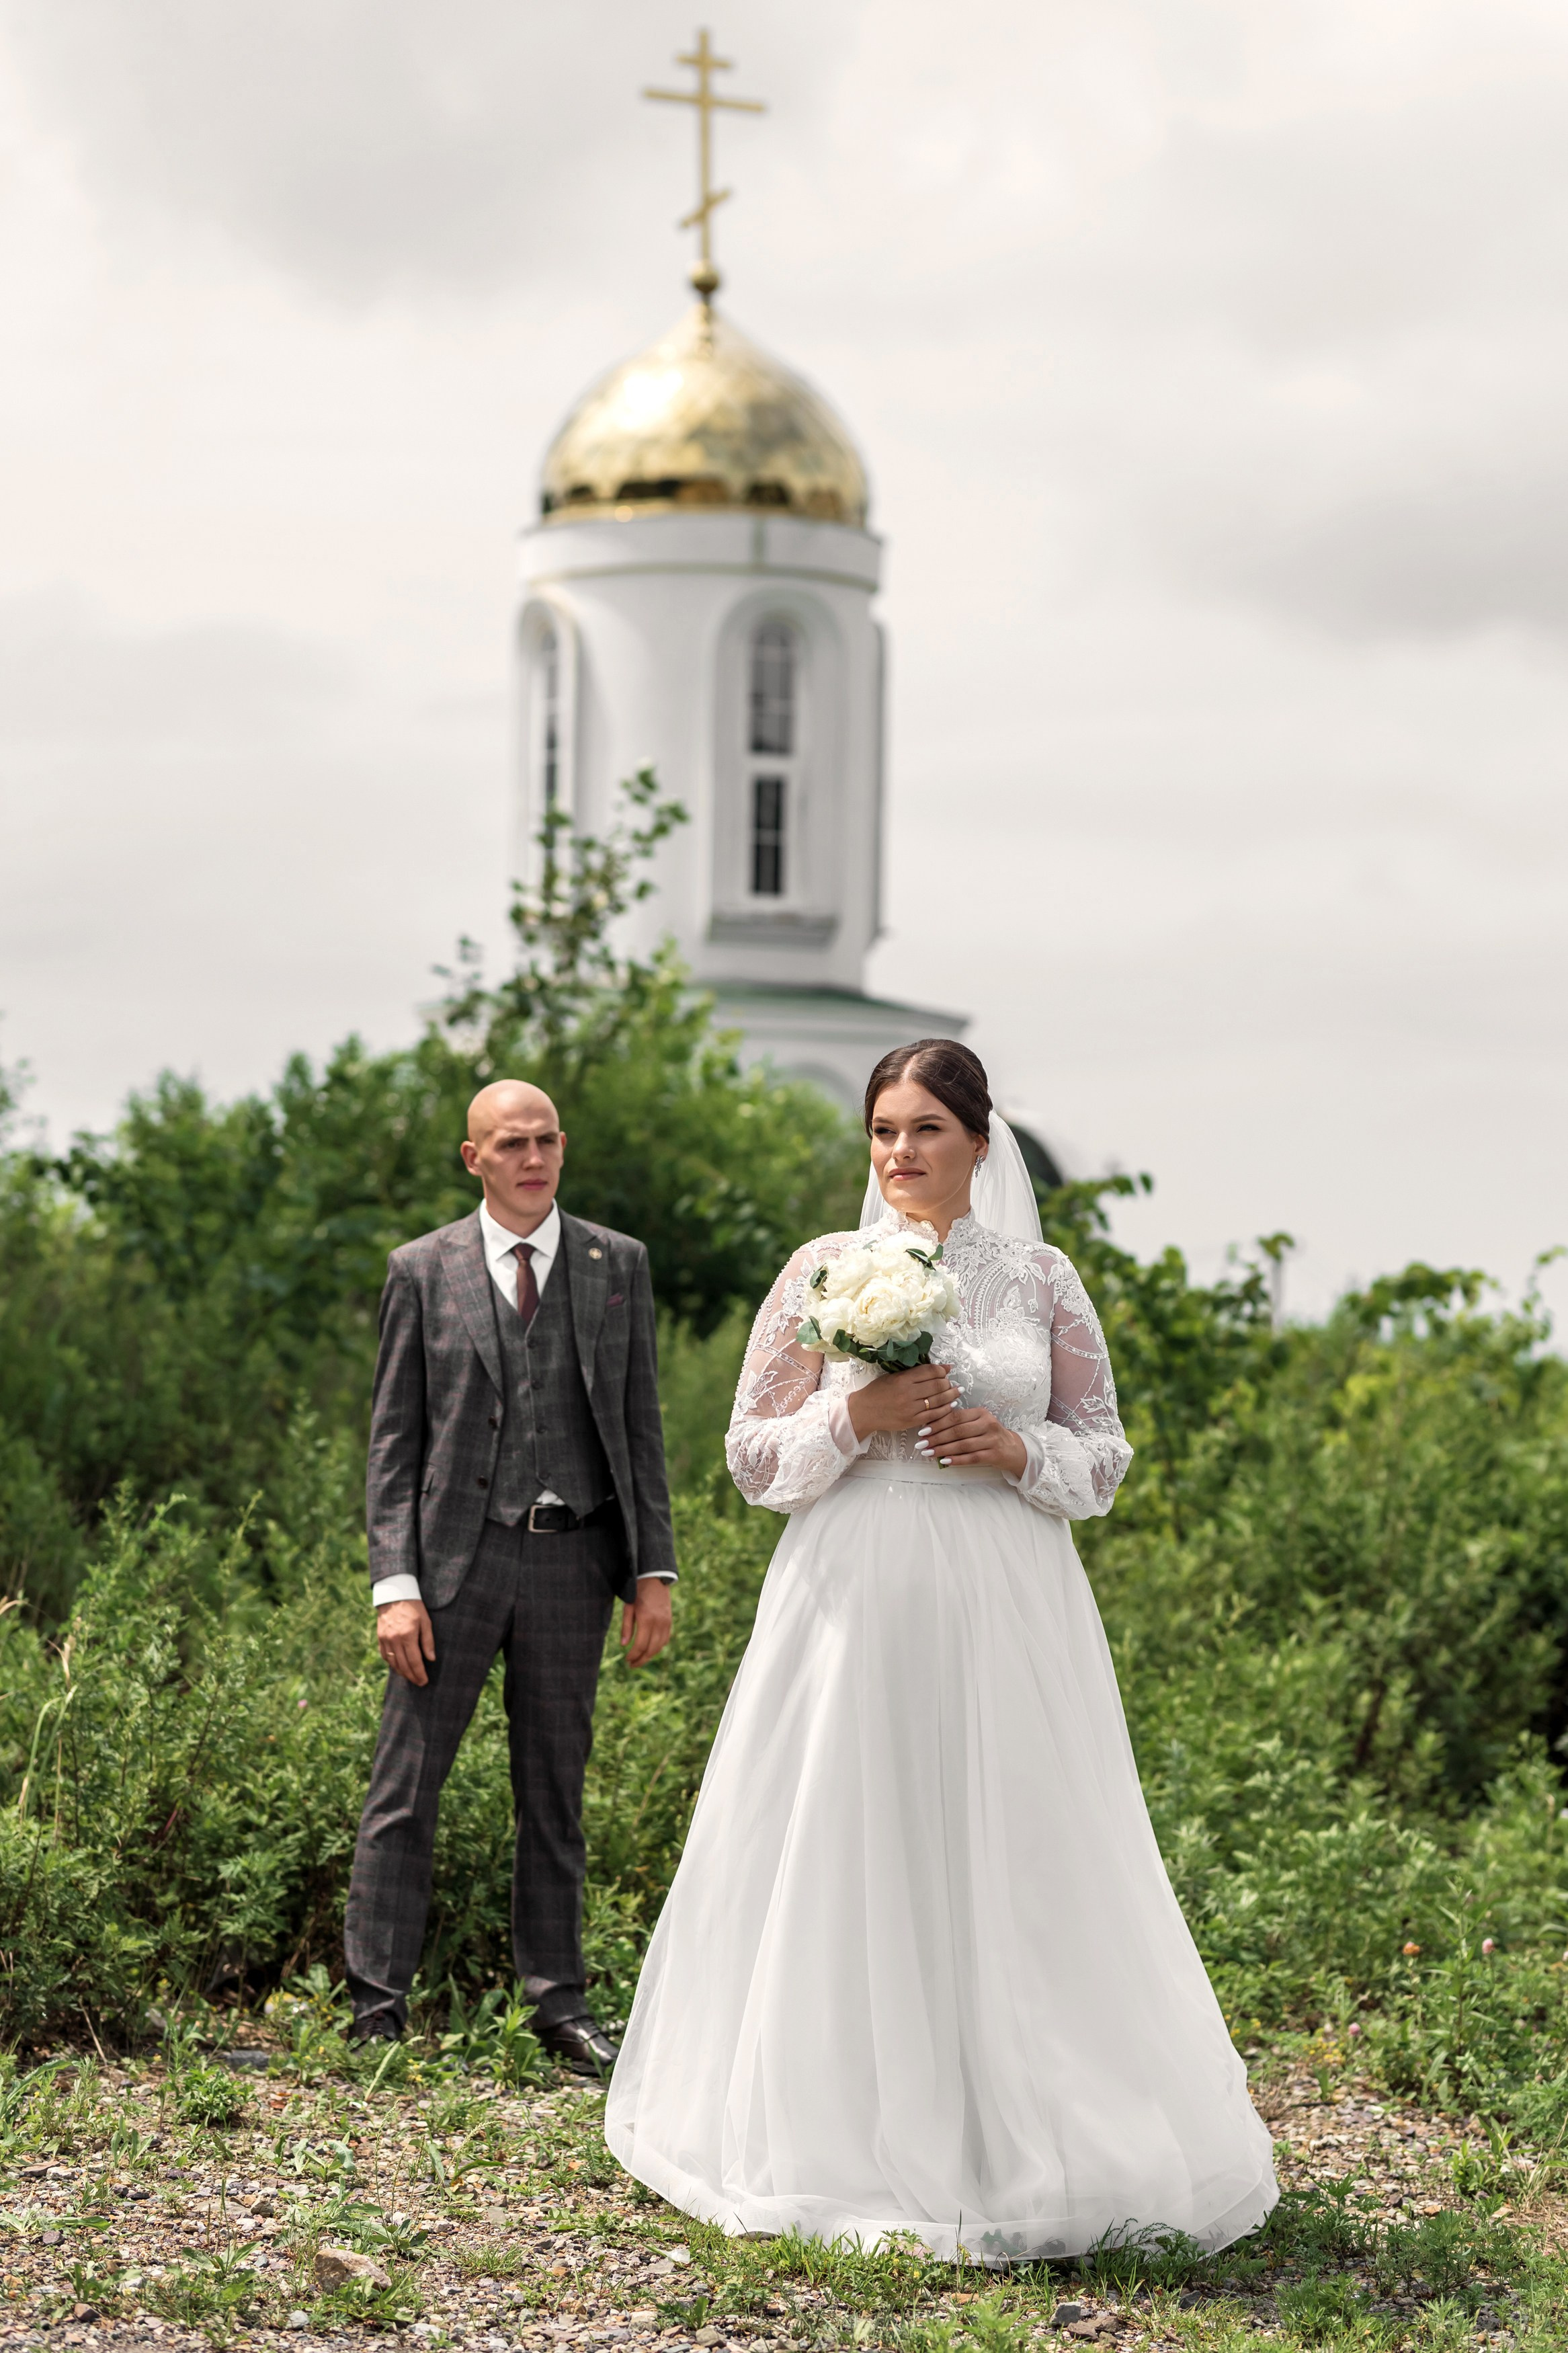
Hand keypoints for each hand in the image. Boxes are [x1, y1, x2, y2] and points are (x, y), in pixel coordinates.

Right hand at [377, 1597, 435, 1684]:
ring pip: (393, 1663)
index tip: (424, 1681)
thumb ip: (428, 1641)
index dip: (419, 1673)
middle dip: (412, 1676)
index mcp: (407, 1635)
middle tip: (419, 1683)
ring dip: (402, 1672)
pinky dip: (392, 1664)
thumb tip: (431, 1659)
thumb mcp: (425, 1621)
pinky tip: (399, 1667)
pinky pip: (385, 1656)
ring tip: (410, 1677)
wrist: (394, 1595)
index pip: (414, 1661)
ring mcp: (385, 1639)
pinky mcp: (380, 1638)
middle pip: (403, 1665)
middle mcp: (394, 1640)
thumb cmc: (414, 1607)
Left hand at [621, 1576, 673, 1666]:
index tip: (627, 1660)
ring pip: (659, 1646)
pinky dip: (657, 1647)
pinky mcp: (669, 1621)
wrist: (654, 1578)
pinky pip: (665, 1639)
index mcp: (647, 1619)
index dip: (633, 1655)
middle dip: (641, 1659)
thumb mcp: (628, 1607)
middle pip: (651, 1649)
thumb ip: (626, 1627)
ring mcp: (666, 1622)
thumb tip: (624, 1645)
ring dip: (649, 1656)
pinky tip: (649, 1649)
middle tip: (632, 1665)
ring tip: (640, 1660)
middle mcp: (659, 1623)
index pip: (640, 1645)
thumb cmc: (637, 1591)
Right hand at [847, 1362, 961, 1441]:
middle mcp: (908, 1393)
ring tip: (957, 1391)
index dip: (942, 1370)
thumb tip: (940, 1368)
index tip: (947, 1370)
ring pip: (939, 1400)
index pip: (930, 1371)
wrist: (865, 1411)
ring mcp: (911, 1409)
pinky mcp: (912, 1421)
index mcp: (903, 1379)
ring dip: (951, 1395)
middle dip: (948, 1383)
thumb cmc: (878, 1391)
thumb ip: (915, 1372)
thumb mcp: (893, 1376)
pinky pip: (934, 1415)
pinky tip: (950, 1405)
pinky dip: (945, 1409)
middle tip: (951, 1382)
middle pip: (938, 1385)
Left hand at [916, 1403, 1027, 1478]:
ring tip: (928, 1453)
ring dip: (943, 1450)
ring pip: (963, 1445)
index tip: (922, 1431)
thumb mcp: (977, 1423)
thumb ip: (959, 1423)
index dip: (937, 1423)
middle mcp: (988, 1424)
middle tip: (921, 1443)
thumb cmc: (989, 1435)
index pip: (955, 1416)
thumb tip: (931, 1428)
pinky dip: (957, 1460)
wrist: (1013, 1449)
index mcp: (981, 1413)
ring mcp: (992, 1440)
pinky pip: (972, 1458)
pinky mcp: (994, 1454)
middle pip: (958, 1431)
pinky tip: (944, 1461)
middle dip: (937, 1438)